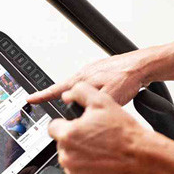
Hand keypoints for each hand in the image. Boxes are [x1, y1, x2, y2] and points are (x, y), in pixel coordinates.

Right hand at [27, 49, 153, 106]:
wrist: (143, 66)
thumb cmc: (128, 78)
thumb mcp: (105, 96)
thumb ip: (85, 100)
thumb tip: (67, 101)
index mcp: (82, 78)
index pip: (56, 90)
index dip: (42, 96)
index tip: (30, 99)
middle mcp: (86, 73)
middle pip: (67, 89)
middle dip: (62, 100)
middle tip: (59, 107)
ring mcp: (95, 71)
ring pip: (80, 88)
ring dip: (79, 97)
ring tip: (83, 106)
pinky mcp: (105, 72)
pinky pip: (91, 85)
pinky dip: (90, 93)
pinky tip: (100, 98)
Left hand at [48, 81, 147, 173]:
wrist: (142, 158)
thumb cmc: (125, 133)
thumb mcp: (103, 101)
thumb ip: (80, 92)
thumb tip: (67, 95)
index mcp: (68, 135)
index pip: (54, 127)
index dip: (67, 125)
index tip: (79, 128)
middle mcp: (67, 156)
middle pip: (63, 146)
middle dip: (76, 142)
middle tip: (96, 140)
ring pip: (70, 164)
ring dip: (81, 159)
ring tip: (101, 154)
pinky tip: (100, 168)